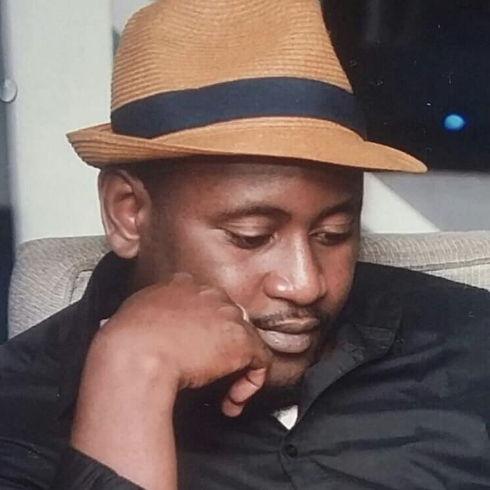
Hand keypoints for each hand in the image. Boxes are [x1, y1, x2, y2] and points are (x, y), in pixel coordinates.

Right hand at [98, 272, 271, 415]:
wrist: (136, 353)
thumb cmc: (127, 339)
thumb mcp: (134, 313)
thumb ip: (150, 314)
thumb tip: (150, 328)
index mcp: (183, 285)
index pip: (206, 303)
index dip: (205, 330)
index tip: (197, 351)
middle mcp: (209, 294)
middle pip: (229, 320)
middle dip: (222, 348)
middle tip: (211, 372)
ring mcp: (228, 315)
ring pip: (246, 340)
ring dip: (237, 370)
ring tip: (225, 394)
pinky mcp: (241, 340)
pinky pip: (260, 361)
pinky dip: (251, 384)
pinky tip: (233, 400)